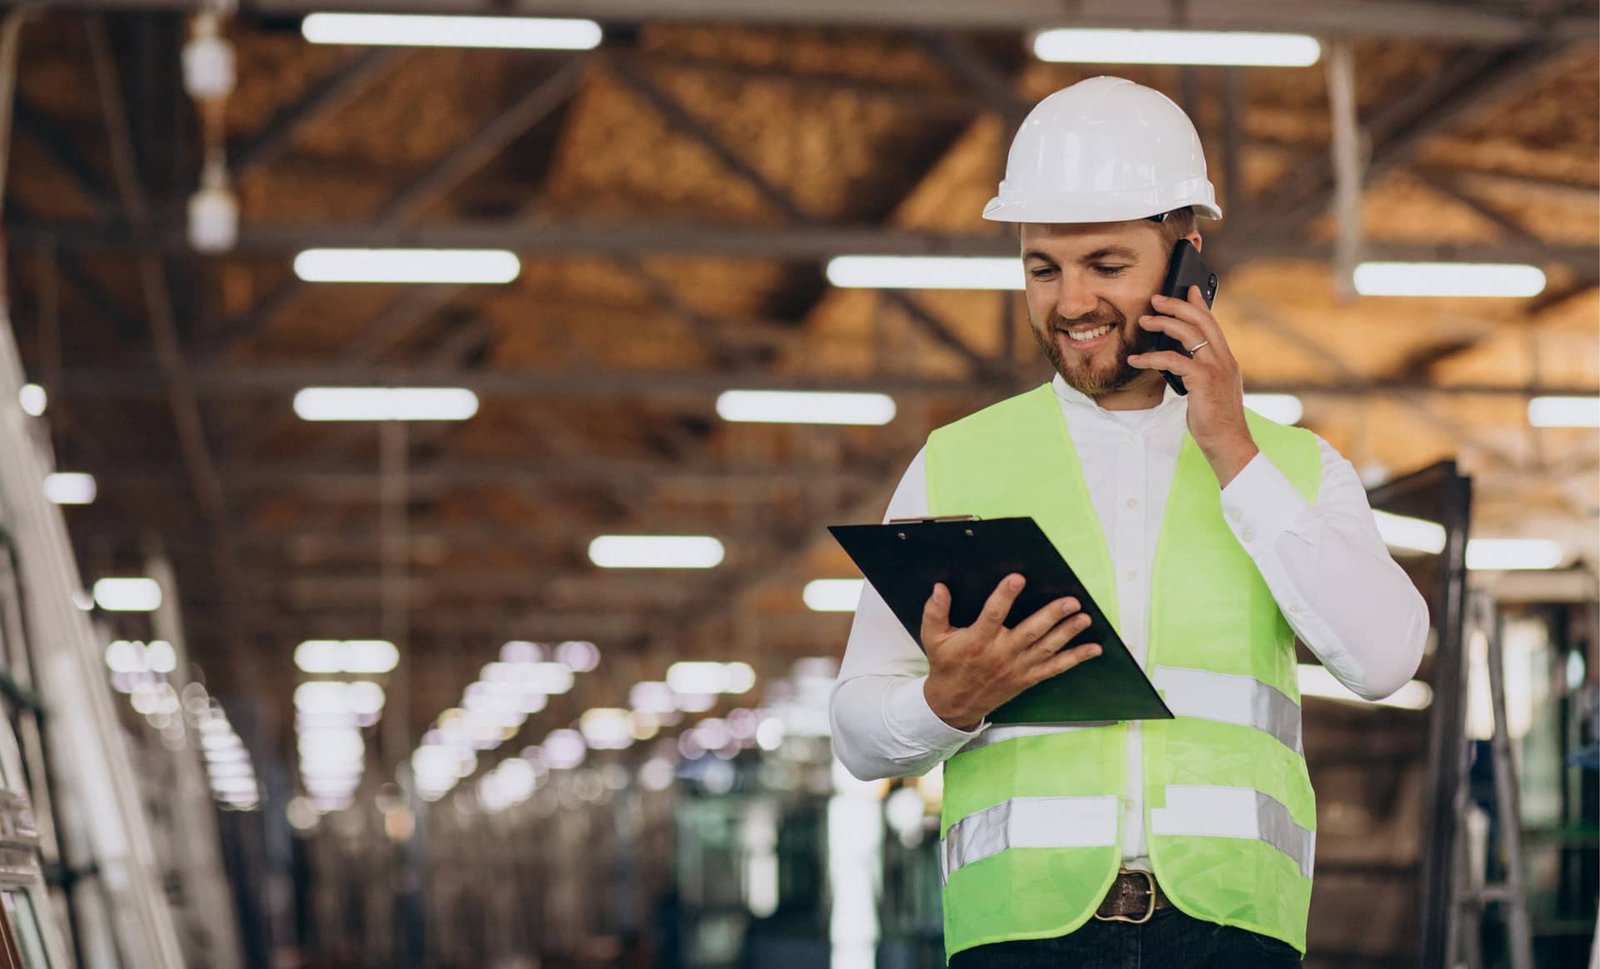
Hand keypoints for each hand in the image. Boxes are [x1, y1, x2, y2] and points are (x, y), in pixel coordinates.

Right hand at [921, 574, 1101, 730]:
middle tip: (1070, 601)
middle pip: (1030, 632)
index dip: (1004, 596)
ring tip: (1084, 618)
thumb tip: (940, 588)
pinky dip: (1075, 659)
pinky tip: (1093, 649)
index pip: (993, 615)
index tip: (1017, 579)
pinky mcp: (1027, 678)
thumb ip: (935, 612)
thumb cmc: (946, 665)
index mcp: (978, 641)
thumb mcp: (933, 637)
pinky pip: (1055, 668)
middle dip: (1052, 616)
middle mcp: (1001, 654)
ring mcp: (1017, 667)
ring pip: (1047, 648)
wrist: (954, 703)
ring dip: (1068, 633)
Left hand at [1127, 285, 1258, 485]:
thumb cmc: (1215, 420)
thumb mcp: (1209, 390)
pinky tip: (1136, 359)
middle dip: (1177, 306)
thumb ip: (1199, 372)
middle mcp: (1224, 359)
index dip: (1200, 304)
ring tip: (1144, 322)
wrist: (1228, 443)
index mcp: (1226, 360)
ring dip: (1163, 324)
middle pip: (1201, 321)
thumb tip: (1177, 359)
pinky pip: (1173, 360)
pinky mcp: (1203, 380)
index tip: (1188, 289)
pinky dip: (1151, 357)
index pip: (1213, 324)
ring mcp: (1215, 368)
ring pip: (1189, 333)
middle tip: (1156, 299)